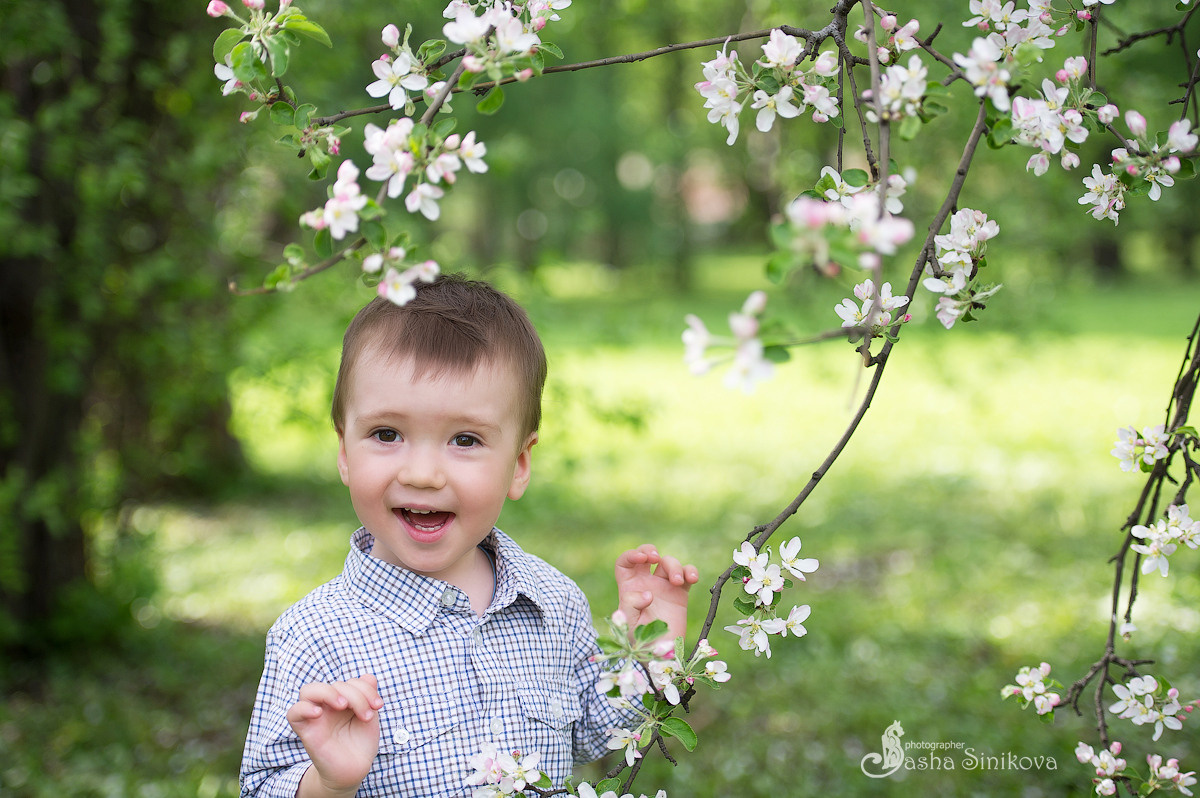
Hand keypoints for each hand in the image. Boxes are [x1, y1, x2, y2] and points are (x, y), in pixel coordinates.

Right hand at [288, 674, 383, 796]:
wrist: (355, 769)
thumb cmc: (360, 742)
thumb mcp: (369, 716)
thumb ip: (368, 696)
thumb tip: (369, 676)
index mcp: (343, 699)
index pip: (349, 682)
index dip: (365, 688)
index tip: (378, 705)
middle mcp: (327, 705)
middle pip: (334, 685)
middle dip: (355, 695)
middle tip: (366, 714)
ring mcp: (316, 717)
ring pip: (308, 690)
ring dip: (328, 693)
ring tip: (344, 706)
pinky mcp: (306, 731)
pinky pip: (294, 713)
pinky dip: (304, 708)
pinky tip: (319, 713)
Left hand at [614, 544, 698, 645]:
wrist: (661, 655)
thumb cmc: (640, 641)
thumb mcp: (628, 624)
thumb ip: (631, 605)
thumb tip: (647, 594)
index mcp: (629, 587)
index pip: (625, 563)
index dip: (631, 555)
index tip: (642, 558)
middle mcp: (646, 583)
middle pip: (646, 555)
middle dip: (650, 550)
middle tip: (656, 558)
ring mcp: (664, 586)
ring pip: (668, 563)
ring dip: (674, 566)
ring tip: (678, 582)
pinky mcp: (680, 593)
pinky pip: (687, 574)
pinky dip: (690, 571)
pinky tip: (692, 579)